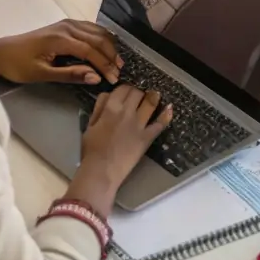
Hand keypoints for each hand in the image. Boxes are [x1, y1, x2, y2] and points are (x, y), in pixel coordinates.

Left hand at [0, 21, 122, 83]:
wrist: (1, 52)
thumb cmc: (19, 66)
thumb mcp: (42, 74)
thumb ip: (70, 74)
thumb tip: (95, 77)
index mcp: (61, 38)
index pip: (91, 51)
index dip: (104, 64)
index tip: (113, 78)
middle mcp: (67, 26)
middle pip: (98, 39)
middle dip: (111, 55)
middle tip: (118, 72)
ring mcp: (67, 24)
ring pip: (96, 31)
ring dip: (108, 46)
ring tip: (116, 62)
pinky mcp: (65, 25)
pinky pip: (90, 28)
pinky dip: (101, 38)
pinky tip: (106, 48)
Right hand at [68, 85, 172, 215]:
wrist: (101, 171)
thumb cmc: (92, 150)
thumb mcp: (90, 125)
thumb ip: (99, 108)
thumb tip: (107, 95)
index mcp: (111, 108)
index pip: (122, 89)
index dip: (125, 88)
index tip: (126, 91)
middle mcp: (126, 112)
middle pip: (137, 93)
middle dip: (138, 91)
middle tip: (138, 95)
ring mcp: (139, 124)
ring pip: (150, 103)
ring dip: (153, 96)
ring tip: (155, 95)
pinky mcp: (147, 137)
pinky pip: (159, 124)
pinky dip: (166, 115)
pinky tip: (170, 108)